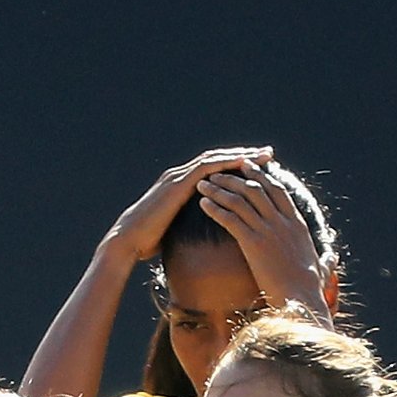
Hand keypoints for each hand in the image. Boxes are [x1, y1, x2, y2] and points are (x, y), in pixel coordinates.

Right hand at [106, 148, 273, 261]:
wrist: (128, 242)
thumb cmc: (148, 242)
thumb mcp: (176, 231)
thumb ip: (189, 225)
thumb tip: (202, 240)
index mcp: (182, 186)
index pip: (215, 170)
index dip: (238, 167)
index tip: (260, 167)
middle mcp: (181, 176)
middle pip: (219, 159)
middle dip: (245, 156)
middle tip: (268, 153)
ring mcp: (178, 177)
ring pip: (215, 159)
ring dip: (240, 155)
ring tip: (262, 155)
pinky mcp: (177, 184)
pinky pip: (205, 168)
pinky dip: (225, 163)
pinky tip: (244, 163)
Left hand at [195, 165, 328, 311]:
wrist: (301, 300)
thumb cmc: (310, 289)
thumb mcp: (321, 269)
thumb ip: (325, 260)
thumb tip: (332, 258)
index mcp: (297, 223)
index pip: (277, 190)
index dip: (261, 176)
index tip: (247, 167)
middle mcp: (282, 222)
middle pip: (256, 189)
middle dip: (235, 177)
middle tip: (218, 171)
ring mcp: (268, 231)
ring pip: (241, 200)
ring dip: (220, 189)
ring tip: (204, 184)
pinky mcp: (253, 244)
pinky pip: (231, 219)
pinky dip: (215, 209)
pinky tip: (203, 203)